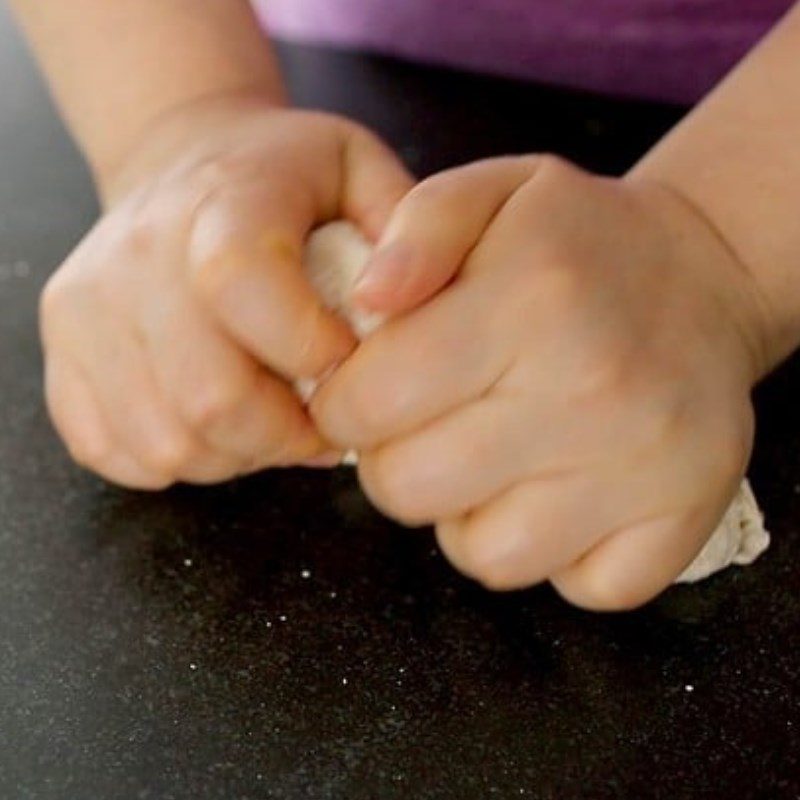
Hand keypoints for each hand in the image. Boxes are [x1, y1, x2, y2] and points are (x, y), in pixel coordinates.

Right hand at [40, 93, 412, 487]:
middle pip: (209, 398)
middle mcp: (138, 254)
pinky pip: (114, 452)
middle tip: (320, 421)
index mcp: (223, 201)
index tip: (345, 361)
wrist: (181, 161)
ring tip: (270, 419)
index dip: (309, 349)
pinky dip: (179, 460)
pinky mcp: (63, 353)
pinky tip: (215, 425)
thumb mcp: (360, 170)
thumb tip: (393, 309)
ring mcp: (88, 308)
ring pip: (168, 443)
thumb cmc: (283, 178)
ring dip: (238, 455)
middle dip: (286, 435)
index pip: (242, 286)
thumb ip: (407, 228)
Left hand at [311, 156, 769, 609]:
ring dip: (467, 515)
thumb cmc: (576, 241)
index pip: (371, 403)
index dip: (343, 403)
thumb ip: (414, 231)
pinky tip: (558, 491)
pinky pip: (581, 586)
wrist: (700, 275)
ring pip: (487, 557)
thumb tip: (365, 301)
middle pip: (412, 489)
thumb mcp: (490, 193)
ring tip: (490, 456)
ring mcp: (645, 465)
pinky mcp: (684, 514)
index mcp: (529, 302)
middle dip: (392, 461)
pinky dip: (555, 553)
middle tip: (425, 422)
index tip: (363, 391)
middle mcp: (591, 391)